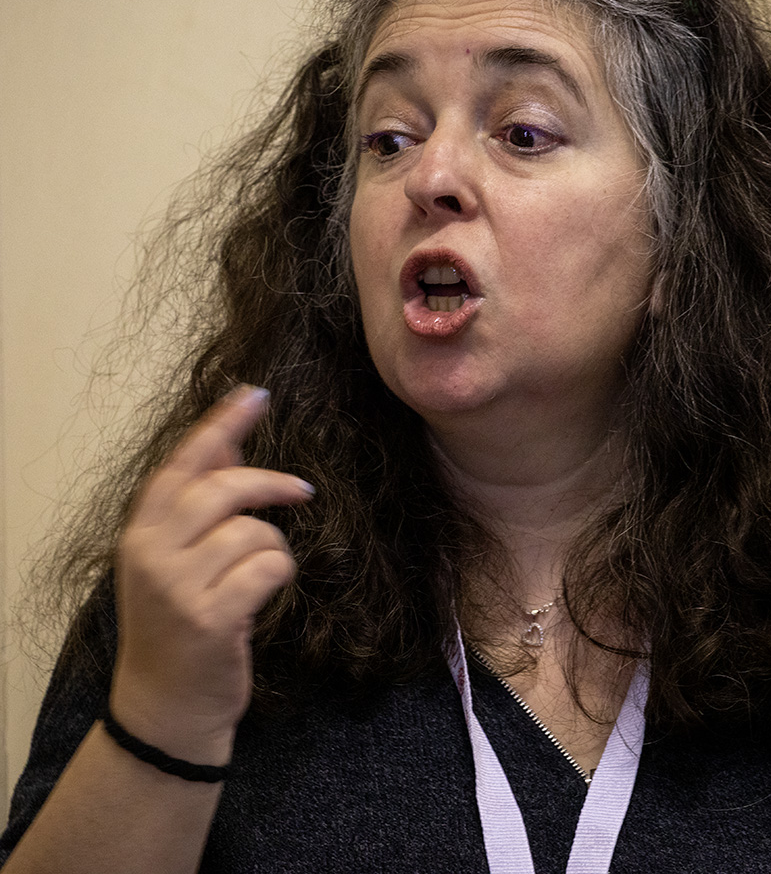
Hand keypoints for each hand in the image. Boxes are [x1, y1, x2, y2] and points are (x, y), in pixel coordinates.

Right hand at [110, 385, 312, 762]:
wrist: (165, 706)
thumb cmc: (178, 625)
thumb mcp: (174, 560)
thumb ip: (200, 505)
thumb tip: (235, 444)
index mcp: (140, 532)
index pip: (182, 463)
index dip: (221, 425)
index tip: (255, 393)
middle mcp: (151, 553)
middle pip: (223, 488)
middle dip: (270, 484)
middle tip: (302, 492)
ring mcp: (177, 587)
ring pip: (253, 530)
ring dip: (272, 548)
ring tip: (257, 576)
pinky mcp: (210, 617)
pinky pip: (269, 567)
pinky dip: (279, 574)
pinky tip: (262, 595)